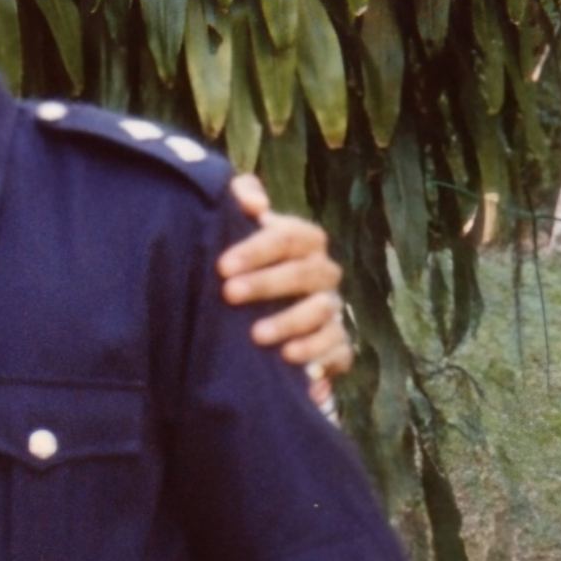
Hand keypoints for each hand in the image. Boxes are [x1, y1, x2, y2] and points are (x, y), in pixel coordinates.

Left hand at [219, 174, 351, 403]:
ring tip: (257, 335)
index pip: (289, 237)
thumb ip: (240, 197)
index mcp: (304, 241)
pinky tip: (292, 363)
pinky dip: (318, 356)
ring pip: (322, 312)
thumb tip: (255, 204)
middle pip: (306, 273)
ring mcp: (331, 308)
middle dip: (267, 284)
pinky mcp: (336, 344)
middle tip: (230, 294)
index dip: (257, 249)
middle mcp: (323, 272)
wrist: (256, 305)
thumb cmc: (245, 259)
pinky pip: (338, 350)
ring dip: (290, 323)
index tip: (222, 266)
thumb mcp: (237, 223)